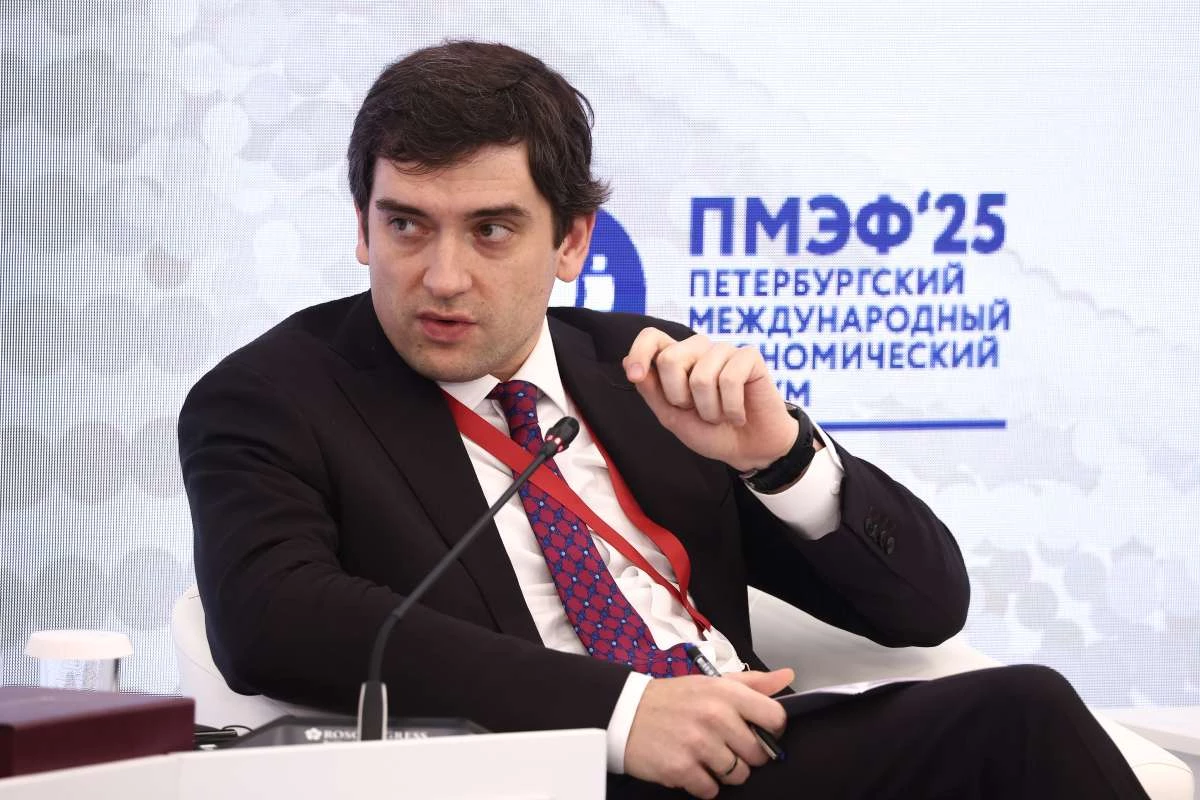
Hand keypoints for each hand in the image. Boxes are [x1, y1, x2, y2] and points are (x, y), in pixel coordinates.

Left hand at [623, 329, 816, 472]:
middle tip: (696, 410)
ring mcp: (725, 351)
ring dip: (710, 409)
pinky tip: (738, 414)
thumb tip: (626, 360)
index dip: (639, 352)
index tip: (635, 376)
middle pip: (670, 358)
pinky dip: (732, 408)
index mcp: (677, 359)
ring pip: (701, 376)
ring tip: (721, 415)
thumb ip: (651, 390)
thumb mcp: (672, 417)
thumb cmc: (711, 432)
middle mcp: (699, 350)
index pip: (652, 337)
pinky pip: (730, 380)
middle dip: (679, 397)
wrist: (749, 449)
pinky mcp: (750, 358)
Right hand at [623, 669, 792, 797]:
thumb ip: (752, 683)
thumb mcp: (711, 683)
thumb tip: (787, 677)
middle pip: (759, 754)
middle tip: (724, 744)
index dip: (772, 730)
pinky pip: (712, 789)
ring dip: (724, 771)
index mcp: (725, 693)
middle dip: (745, 754)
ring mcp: (699, 744)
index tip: (759, 731)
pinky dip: (703, 783)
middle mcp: (715, 716)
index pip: (775, 718)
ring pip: (738, 775)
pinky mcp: (682, 768)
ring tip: (705, 755)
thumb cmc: (673, 699)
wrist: (625, 713)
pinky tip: (690, 765)